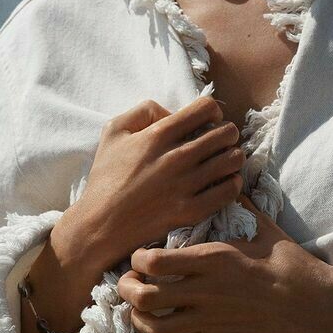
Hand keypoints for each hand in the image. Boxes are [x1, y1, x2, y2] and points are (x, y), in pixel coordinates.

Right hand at [69, 95, 246, 268]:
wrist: (100, 225)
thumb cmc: (106, 177)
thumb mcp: (114, 131)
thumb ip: (144, 110)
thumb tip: (172, 112)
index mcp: (158, 134)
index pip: (207, 108)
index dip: (212, 111)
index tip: (207, 121)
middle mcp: (176, 157)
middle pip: (227, 132)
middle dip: (227, 133)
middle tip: (220, 141)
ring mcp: (185, 185)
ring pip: (233, 160)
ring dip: (233, 156)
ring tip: (223, 161)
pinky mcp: (191, 211)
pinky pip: (230, 190)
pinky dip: (233, 183)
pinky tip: (224, 182)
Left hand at [117, 194, 332, 332]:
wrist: (313, 301)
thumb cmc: (289, 260)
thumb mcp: (264, 226)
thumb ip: (240, 207)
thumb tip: (229, 182)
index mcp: (214, 259)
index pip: (156, 261)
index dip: (139, 258)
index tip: (141, 254)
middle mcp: (206, 291)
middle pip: (147, 297)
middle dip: (127, 290)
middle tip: (128, 282)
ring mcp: (212, 320)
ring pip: (157, 330)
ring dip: (140, 319)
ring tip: (140, 308)